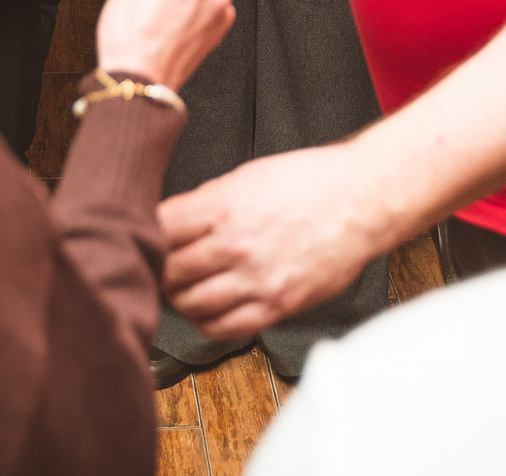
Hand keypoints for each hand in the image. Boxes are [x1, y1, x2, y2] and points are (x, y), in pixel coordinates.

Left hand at [159, 141, 386, 343]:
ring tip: (183, 289)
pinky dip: (207, 323)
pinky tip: (208, 310)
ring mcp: (256, 280)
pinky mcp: (276, 305)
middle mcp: (235, 246)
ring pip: (190, 305)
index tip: (144, 236)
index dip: (145, 234)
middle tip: (161, 267)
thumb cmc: (309, 182)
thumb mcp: (245, 176)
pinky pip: (225, 329)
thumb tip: (169, 221)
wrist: (360, 200)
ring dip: (179, 299)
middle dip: (159, 269)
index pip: (159, 229)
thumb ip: (204, 202)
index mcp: (222, 206)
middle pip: (169, 271)